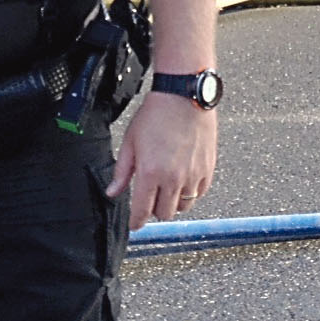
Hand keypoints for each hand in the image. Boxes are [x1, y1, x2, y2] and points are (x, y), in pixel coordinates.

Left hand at [106, 91, 217, 229]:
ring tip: (167, 187)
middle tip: (150, 199)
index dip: (136, 222)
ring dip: (172, 202)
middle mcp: (172, 178)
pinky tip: (183, 180)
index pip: (141, 211)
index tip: (135, 224)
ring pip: (182, 207)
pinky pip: (199, 194)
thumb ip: (121, 171)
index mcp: (150, 173)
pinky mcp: (207, 169)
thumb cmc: (156, 114)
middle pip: (163, 213)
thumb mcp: (130, 141)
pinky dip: (190, 193)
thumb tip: (112, 192)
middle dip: (153, 210)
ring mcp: (192, 175)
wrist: (184, 96)